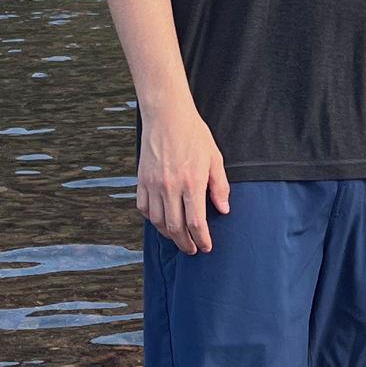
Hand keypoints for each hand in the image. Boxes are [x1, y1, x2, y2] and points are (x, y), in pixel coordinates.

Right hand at [137, 105, 229, 254]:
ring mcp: (153, 184)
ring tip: (178, 238)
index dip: (201, 239)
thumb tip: (224, 209)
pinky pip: (144, 208)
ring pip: (158, 221)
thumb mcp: (214, 158)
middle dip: (185, 243)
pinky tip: (161, 221)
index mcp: (191, 183)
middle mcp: (170, 187)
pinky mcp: (141, 180)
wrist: (167, 116)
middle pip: (175, 227)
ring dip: (169, 235)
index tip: (206, 247)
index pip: (196, 223)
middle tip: (192, 250)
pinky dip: (152, 219)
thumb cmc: (194, 135)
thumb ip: (220, 186)